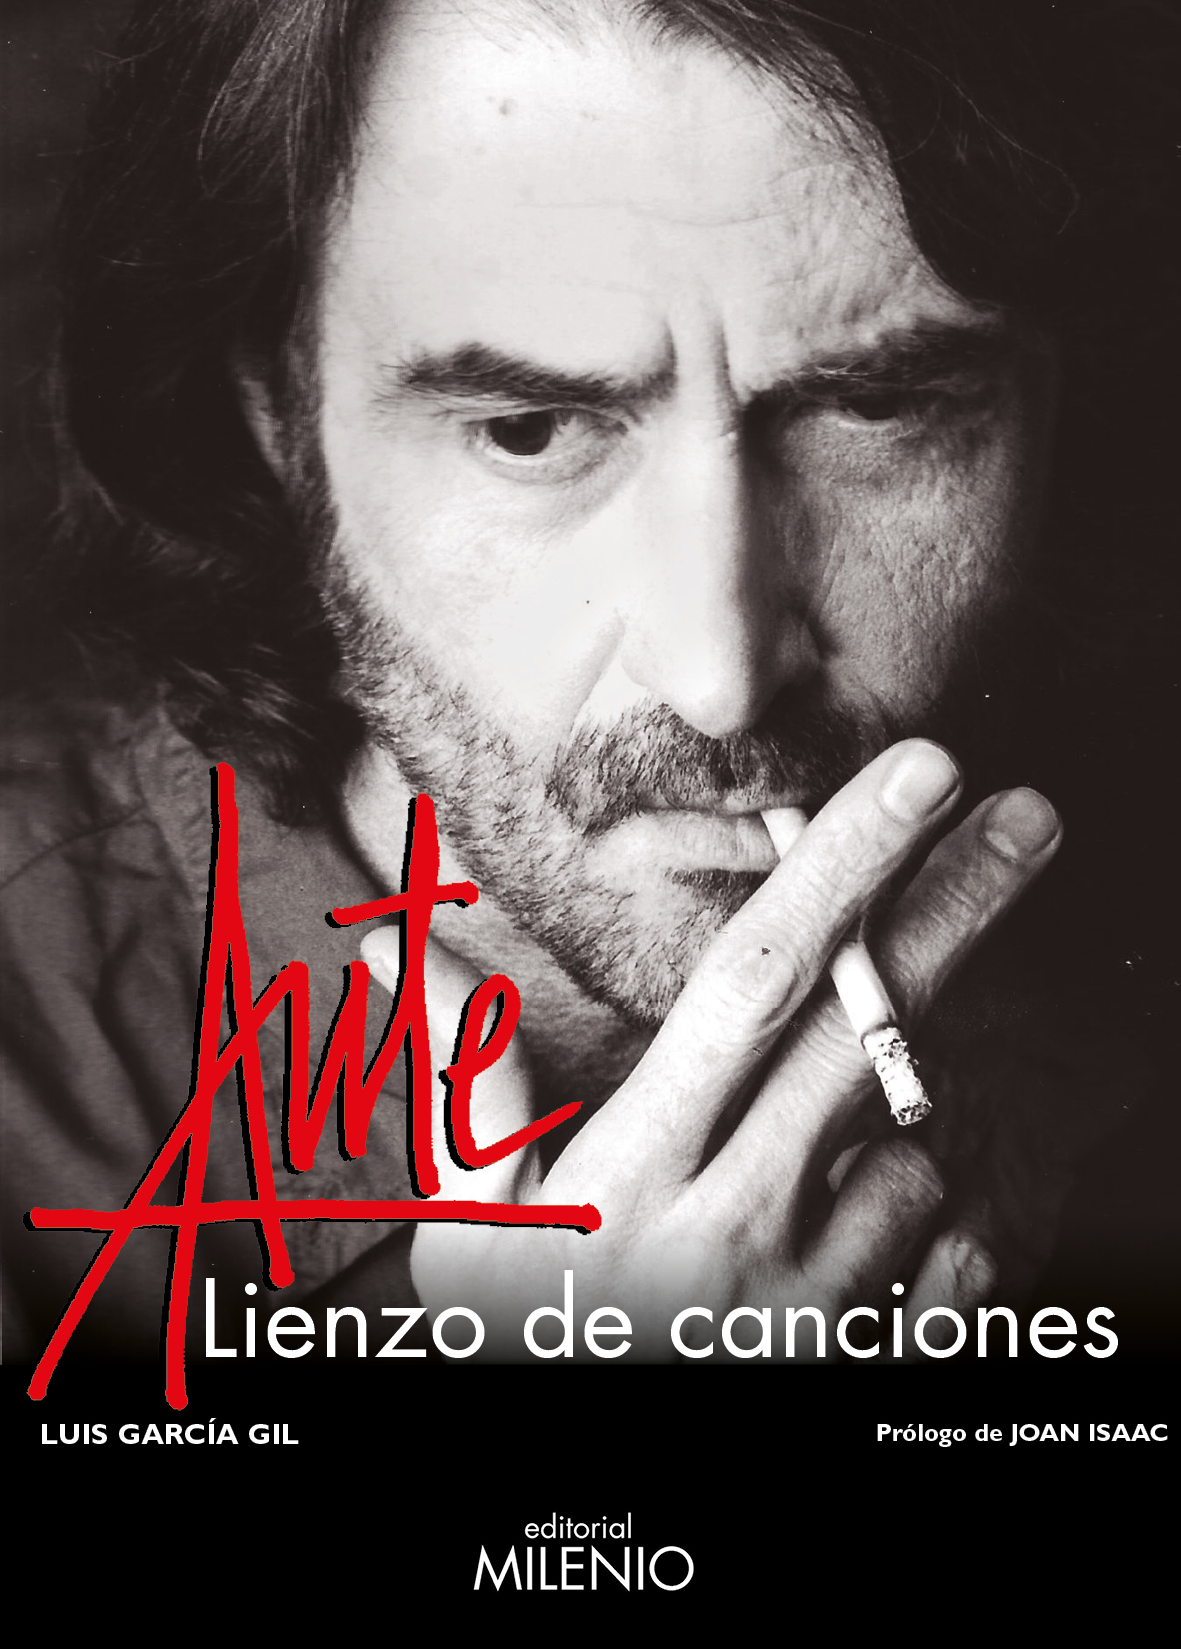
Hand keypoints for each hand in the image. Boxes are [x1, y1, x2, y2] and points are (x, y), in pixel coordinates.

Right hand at [362, 740, 1061, 1360]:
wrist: (587, 1517)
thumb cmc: (523, 1345)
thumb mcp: (469, 1223)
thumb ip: (458, 1077)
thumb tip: (394, 939)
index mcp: (635, 1171)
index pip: (750, 988)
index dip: (838, 870)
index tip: (916, 778)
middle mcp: (741, 1227)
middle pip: (866, 1031)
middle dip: (957, 907)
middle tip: (1031, 816)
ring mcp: (820, 1302)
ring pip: (913, 1143)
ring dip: (886, 1118)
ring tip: (789, 1170)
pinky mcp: (877, 1360)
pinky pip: (950, 1246)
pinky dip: (918, 1209)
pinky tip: (842, 1235)